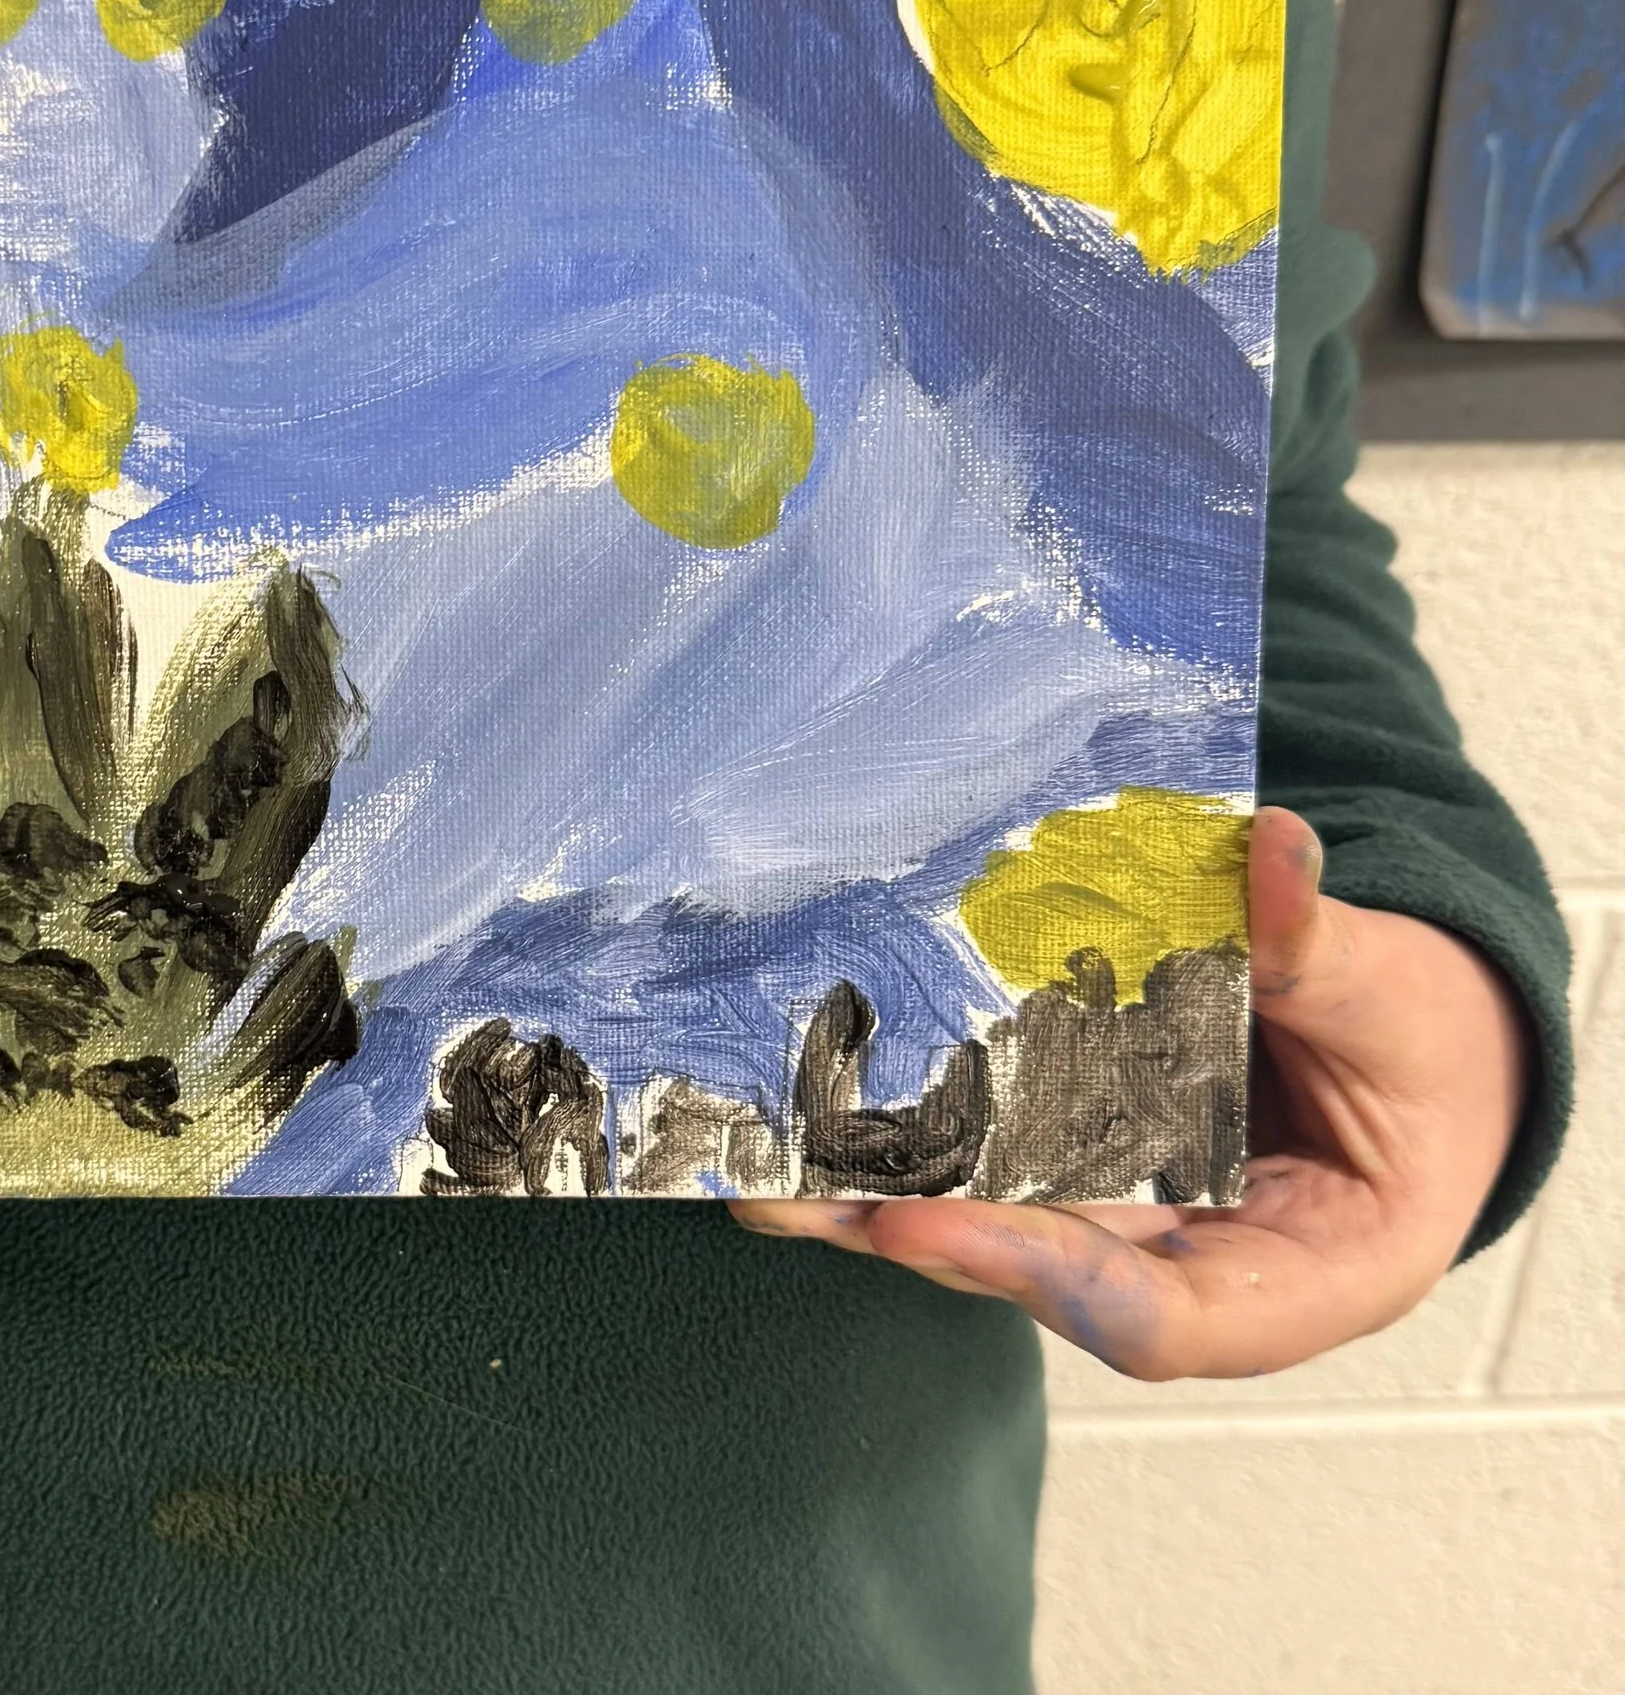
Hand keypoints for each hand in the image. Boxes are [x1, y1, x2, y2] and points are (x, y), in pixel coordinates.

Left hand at [731, 807, 1529, 1378]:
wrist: (1413, 1043)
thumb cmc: (1422, 1050)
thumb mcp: (1397, 999)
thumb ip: (1322, 949)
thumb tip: (1272, 854)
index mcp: (1296, 1280)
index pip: (1153, 1318)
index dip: (1033, 1277)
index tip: (923, 1223)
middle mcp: (1183, 1265)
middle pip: (1032, 1271)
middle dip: (903, 1232)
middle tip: (780, 1187)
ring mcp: (1115, 1210)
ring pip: (985, 1213)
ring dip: (866, 1186)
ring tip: (748, 1146)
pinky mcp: (1068, 1146)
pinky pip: (982, 1145)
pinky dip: (899, 1120)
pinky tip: (806, 1080)